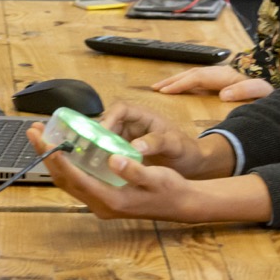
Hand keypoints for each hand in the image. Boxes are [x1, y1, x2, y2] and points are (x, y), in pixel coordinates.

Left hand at [26, 123, 270, 223]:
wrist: (181, 204)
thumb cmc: (170, 189)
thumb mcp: (155, 177)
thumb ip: (134, 170)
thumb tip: (114, 158)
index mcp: (111, 200)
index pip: (76, 177)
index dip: (58, 158)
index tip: (44, 142)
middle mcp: (100, 204)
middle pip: (65, 179)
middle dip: (46, 155)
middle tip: (33, 132)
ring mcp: (100, 203)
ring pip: (68, 181)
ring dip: (53, 159)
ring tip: (41, 137)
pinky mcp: (103, 198)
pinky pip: (77, 181)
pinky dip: (65, 164)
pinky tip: (62, 151)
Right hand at [93, 101, 224, 177]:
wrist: (192, 165)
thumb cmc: (185, 150)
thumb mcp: (174, 145)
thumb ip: (157, 143)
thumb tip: (135, 146)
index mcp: (144, 116)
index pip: (120, 109)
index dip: (109, 118)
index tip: (102, 134)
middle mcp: (132, 124)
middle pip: (107, 123)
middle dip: (96, 134)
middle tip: (87, 151)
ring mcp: (126, 138)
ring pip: (104, 137)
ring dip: (95, 146)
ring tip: (87, 161)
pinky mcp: (123, 151)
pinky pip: (107, 150)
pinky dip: (100, 158)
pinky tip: (95, 170)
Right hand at [155, 65, 274, 101]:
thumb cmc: (271, 97)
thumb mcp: (263, 93)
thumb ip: (246, 91)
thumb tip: (223, 93)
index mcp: (230, 77)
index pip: (199, 77)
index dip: (181, 83)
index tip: (165, 92)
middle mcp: (225, 75)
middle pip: (194, 73)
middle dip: (174, 80)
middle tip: (155, 88)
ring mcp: (225, 79)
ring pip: (196, 75)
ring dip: (178, 80)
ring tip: (162, 87)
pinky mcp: (226, 84)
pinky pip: (202, 82)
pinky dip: (188, 84)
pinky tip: (181, 91)